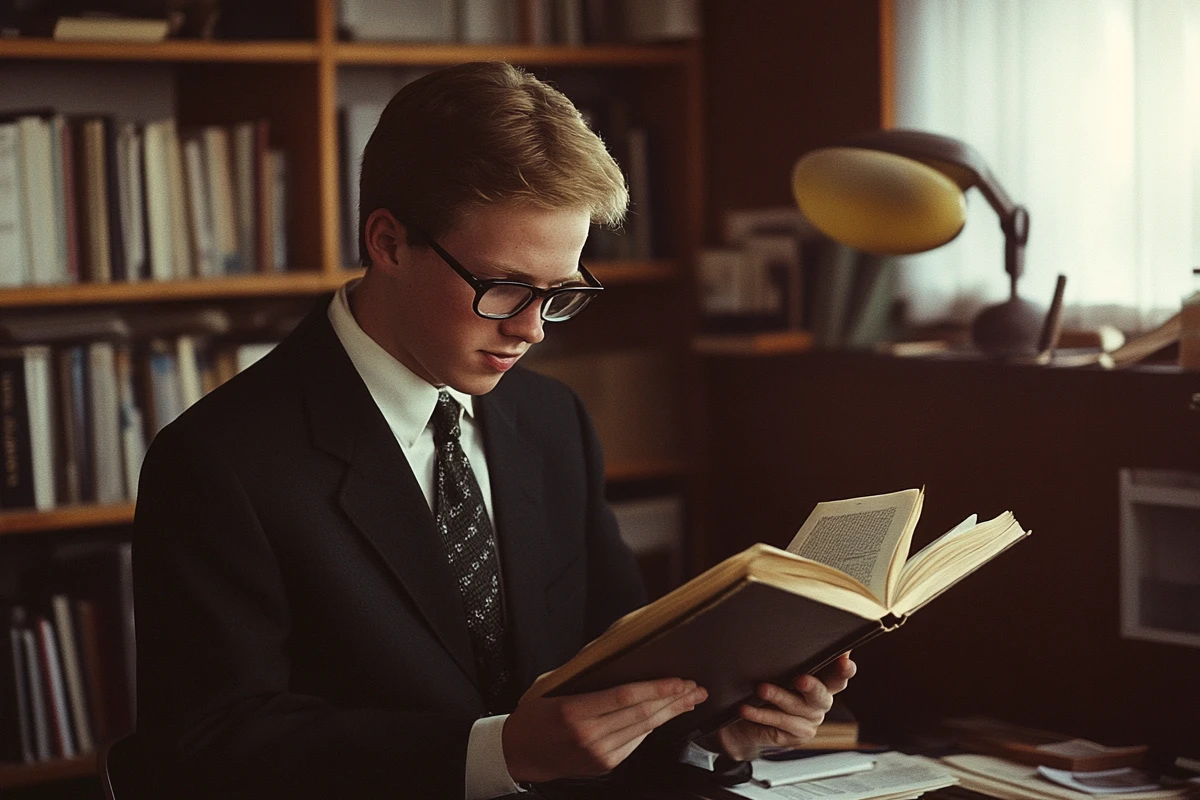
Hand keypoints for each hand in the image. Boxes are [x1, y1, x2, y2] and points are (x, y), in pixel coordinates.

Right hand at [503, 678, 707, 782]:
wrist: (519, 754)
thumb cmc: (534, 718)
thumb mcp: (553, 689)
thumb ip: (586, 680)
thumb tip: (620, 665)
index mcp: (575, 712)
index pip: (626, 697)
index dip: (657, 688)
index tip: (679, 680)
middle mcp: (590, 736)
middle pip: (642, 714)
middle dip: (673, 700)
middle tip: (695, 688)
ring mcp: (599, 754)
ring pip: (643, 729)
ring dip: (669, 713)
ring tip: (688, 700)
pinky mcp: (605, 765)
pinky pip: (635, 742)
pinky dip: (651, 727)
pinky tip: (663, 715)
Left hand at [712, 653, 856, 761]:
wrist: (746, 725)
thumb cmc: (764, 689)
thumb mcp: (775, 672)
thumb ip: (788, 660)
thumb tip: (782, 635)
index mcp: (822, 681)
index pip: (838, 674)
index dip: (844, 669)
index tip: (844, 660)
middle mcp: (820, 702)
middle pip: (822, 694)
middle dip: (812, 686)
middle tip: (801, 679)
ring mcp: (810, 720)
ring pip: (797, 708)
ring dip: (778, 697)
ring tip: (761, 689)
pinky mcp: (796, 736)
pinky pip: (779, 723)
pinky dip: (761, 714)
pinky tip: (747, 709)